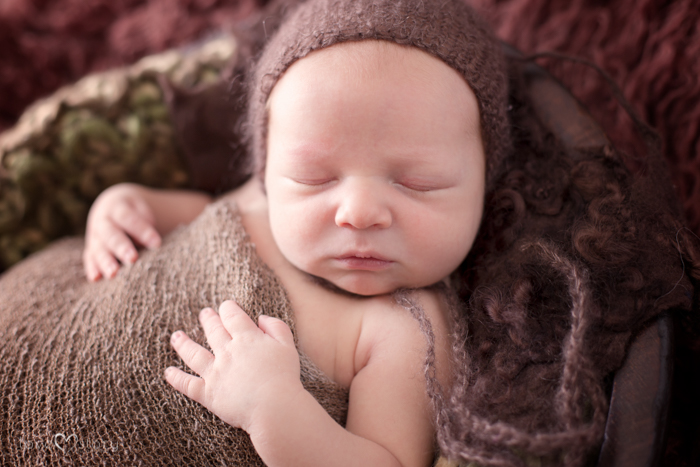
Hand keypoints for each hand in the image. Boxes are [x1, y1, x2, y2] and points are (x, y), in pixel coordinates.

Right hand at [83, 183, 160, 280]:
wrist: (113, 208)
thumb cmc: (135, 212)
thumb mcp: (141, 209)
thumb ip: (145, 220)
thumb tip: (150, 240)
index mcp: (116, 207)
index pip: (128, 218)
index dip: (142, 230)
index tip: (156, 244)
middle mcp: (102, 221)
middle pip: (110, 234)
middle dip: (121, 247)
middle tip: (133, 259)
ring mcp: (94, 236)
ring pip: (98, 248)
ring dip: (105, 261)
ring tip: (113, 273)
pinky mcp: (91, 249)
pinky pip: (89, 258)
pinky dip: (92, 268)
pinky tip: (96, 278)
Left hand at [165, 300, 302, 431]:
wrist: (274, 408)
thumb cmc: (284, 377)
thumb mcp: (287, 346)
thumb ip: (276, 327)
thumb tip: (261, 318)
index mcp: (247, 338)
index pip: (233, 316)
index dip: (228, 309)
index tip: (226, 306)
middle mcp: (227, 352)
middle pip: (213, 330)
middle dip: (208, 319)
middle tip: (204, 313)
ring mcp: (215, 372)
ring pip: (193, 354)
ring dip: (183, 343)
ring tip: (176, 336)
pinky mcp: (208, 394)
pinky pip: (187, 384)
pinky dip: (176, 378)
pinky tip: (168, 372)